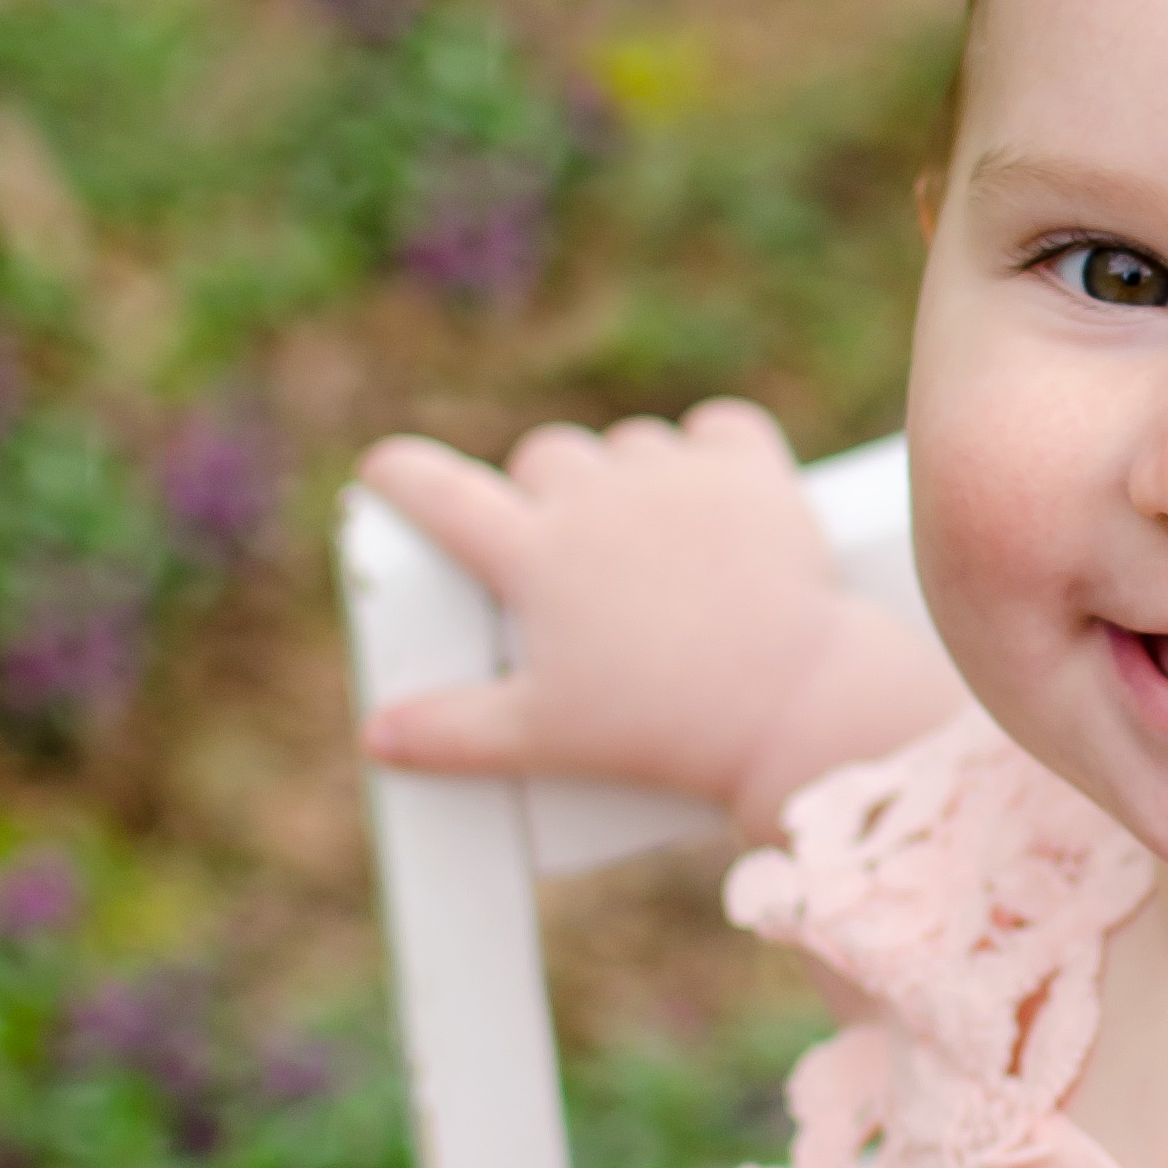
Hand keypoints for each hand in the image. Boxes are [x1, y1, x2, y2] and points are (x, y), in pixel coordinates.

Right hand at [356, 401, 957, 832]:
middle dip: (542, 491)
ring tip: (647, 540)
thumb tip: (378, 737)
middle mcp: (598, 497)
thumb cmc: (660, 730)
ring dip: (626, 476)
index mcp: (537, 555)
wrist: (790, 707)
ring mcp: (677, 477)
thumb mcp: (546, 737)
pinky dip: (714, 452)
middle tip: (568, 553)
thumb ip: (455, 733)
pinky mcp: (753, 472)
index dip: (403, 476)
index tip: (385, 469)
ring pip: (630, 444)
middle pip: (545, 457)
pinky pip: (721, 430)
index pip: (443, 494)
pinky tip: (714, 486)